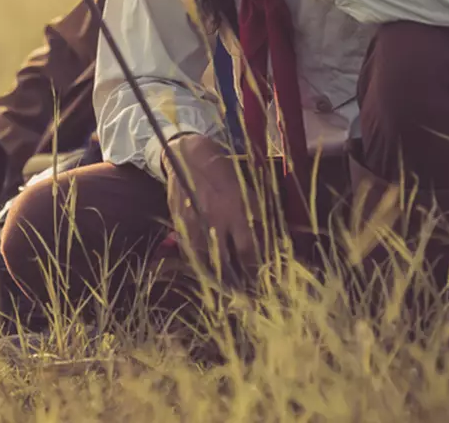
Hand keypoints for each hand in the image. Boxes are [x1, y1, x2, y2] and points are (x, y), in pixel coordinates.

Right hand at [163, 133, 261, 282]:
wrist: (190, 156)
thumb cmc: (225, 172)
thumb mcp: (247, 190)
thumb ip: (256, 216)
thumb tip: (270, 244)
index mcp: (237, 210)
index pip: (247, 251)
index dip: (253, 269)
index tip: (260, 280)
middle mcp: (215, 220)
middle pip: (225, 261)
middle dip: (235, 280)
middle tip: (242, 293)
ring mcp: (194, 222)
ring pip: (204, 260)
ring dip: (214, 277)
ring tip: (223, 289)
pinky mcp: (178, 222)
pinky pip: (187, 250)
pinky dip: (196, 263)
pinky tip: (204, 270)